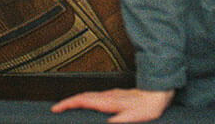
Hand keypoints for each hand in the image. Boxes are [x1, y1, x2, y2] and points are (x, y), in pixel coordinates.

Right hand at [51, 88, 174, 122]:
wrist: (157, 94)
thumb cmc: (148, 107)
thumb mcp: (133, 118)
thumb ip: (118, 122)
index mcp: (108, 102)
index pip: (83, 100)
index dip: (68, 103)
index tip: (56, 108)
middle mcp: (108, 96)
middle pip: (82, 96)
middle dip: (68, 101)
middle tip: (57, 108)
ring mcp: (111, 94)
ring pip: (89, 95)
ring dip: (76, 99)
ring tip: (68, 106)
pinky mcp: (116, 95)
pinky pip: (96, 96)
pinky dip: (86, 99)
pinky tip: (89, 104)